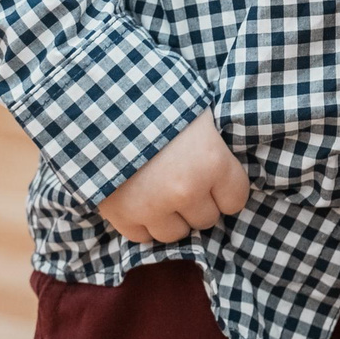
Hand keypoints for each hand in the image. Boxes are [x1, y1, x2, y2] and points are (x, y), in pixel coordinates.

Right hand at [98, 114, 249, 245]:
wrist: (104, 101)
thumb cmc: (158, 101)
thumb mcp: (197, 117)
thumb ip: (212, 150)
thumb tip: (221, 173)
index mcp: (213, 163)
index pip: (235, 200)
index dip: (223, 190)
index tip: (212, 180)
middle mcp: (187, 191)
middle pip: (206, 219)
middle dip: (196, 203)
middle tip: (181, 181)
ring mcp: (154, 207)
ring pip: (175, 234)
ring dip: (170, 217)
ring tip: (158, 191)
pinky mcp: (123, 216)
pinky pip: (142, 237)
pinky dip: (141, 222)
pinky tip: (138, 199)